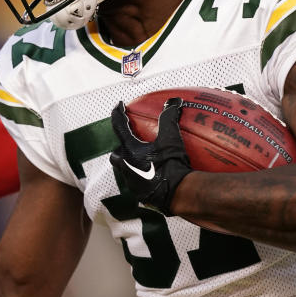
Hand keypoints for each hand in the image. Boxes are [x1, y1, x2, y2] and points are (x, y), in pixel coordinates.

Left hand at [109, 97, 191, 214]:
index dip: (118, 114)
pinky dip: (141, 175)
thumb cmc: (172, 166)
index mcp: (130, 150)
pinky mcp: (139, 194)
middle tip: (131, 140)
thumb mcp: (171, 140)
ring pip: (125, 168)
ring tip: (142, 157)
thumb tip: (173, 101)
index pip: (119, 127)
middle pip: (117, 153)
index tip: (119, 105)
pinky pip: (136, 181)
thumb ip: (169, 118)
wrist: (178, 194)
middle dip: (121, 146)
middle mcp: (126, 166)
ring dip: (130, 161)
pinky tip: (153, 174)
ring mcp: (131, 182)